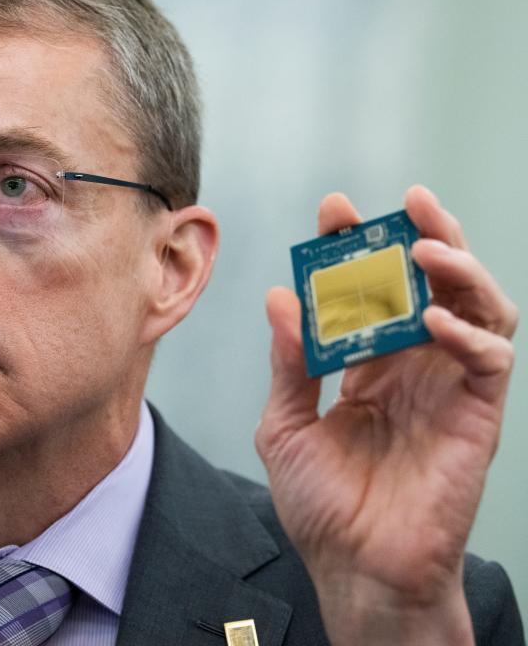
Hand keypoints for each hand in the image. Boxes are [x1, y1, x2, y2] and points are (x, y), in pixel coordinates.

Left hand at [255, 186, 517, 644]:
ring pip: (476, 306)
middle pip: (432, 285)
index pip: (368, 290)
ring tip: (424, 246)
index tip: (334, 211)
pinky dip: (467, 331)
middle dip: (419, 236)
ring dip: (457, 268)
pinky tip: (430, 320)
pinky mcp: (476, 414)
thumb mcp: (286, 426)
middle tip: (400, 204)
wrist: (355, 567)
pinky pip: (489, 357)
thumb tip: (282, 297)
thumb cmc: (321, 505)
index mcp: (365, 366)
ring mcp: (447, 386)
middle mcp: (411, 367)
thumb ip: (289, 364)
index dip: (355, 248)